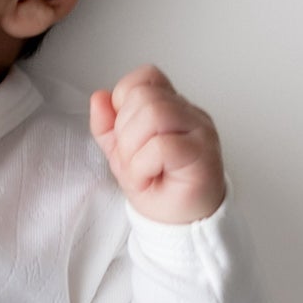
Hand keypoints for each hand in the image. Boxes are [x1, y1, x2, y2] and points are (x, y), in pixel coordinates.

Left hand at [88, 65, 226, 224]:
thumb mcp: (122, 154)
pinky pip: (162, 145)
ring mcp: (200, 131)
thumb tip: (99, 97)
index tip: (125, 135)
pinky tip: (150, 178)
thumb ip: (108, 126)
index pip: (145, 78)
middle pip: (144, 96)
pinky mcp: (203, 154)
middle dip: (125, 132)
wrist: (180, 225)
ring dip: (134, 149)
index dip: (124, 102)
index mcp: (172, 107)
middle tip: (134, 160)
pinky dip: (144, 165)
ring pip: (154, 114)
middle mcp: (189, 114)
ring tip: (142, 170)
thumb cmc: (159, 189)